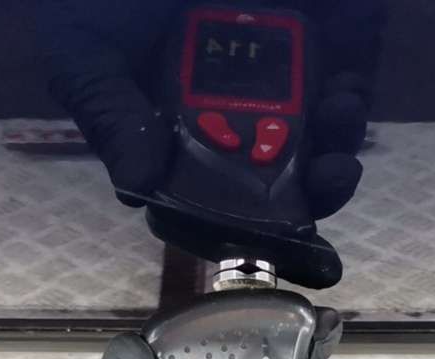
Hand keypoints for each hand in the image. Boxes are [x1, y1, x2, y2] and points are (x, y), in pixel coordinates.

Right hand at [39, 0, 385, 217]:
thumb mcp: (84, 45)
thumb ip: (107, 111)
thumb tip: (137, 187)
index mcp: (172, 125)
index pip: (206, 198)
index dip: (233, 228)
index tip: (259, 239)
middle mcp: (228, 111)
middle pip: (275, 182)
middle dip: (306, 197)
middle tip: (322, 183)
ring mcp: (279, 78)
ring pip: (317, 144)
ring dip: (334, 153)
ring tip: (335, 132)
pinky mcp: (325, 42)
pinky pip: (346, 88)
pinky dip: (350, 103)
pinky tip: (343, 95)